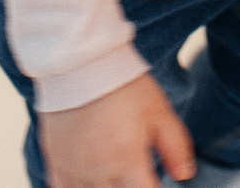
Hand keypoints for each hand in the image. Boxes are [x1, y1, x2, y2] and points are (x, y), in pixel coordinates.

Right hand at [39, 73, 195, 187]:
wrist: (80, 62)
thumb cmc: (122, 85)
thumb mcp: (158, 111)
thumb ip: (175, 146)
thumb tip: (184, 174)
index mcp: (126, 159)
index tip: (153, 182)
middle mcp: (98, 170)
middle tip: (134, 177)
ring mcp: (73, 168)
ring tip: (116, 177)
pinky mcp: (55, 161)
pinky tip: (89, 182)